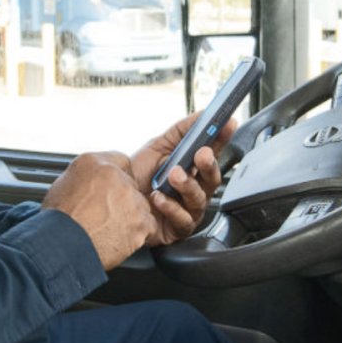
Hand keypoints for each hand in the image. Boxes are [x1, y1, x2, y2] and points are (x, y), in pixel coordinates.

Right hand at [41, 152, 152, 270]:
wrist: (63, 244)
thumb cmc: (58, 218)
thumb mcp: (63, 182)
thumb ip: (84, 173)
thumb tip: (92, 177)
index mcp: (97, 164)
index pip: (119, 162)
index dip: (113, 178)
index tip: (109, 190)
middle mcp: (118, 178)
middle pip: (130, 185)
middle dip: (121, 197)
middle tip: (104, 213)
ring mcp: (132, 201)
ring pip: (140, 205)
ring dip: (130, 215)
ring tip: (109, 227)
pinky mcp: (141, 223)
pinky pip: (147, 226)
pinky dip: (137, 232)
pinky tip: (118, 237)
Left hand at [130, 112, 235, 245]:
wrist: (114, 200)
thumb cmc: (138, 176)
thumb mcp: (159, 146)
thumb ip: (182, 131)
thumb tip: (203, 114)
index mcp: (193, 169)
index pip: (213, 152)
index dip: (222, 138)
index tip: (227, 125)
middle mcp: (194, 190)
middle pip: (213, 178)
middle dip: (209, 164)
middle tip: (201, 154)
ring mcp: (188, 210)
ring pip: (200, 199)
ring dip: (187, 185)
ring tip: (173, 175)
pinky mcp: (178, 228)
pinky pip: (183, 220)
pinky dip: (171, 207)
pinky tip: (158, 198)